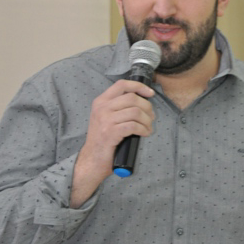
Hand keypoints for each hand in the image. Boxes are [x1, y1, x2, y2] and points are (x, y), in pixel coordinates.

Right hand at [71, 80, 154, 207]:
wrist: (91, 159)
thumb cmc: (102, 139)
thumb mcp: (105, 117)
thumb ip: (118, 107)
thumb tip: (142, 100)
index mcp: (101, 101)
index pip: (122, 84)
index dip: (139, 86)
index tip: (150, 93)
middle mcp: (102, 108)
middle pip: (132, 98)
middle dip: (147, 107)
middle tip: (151, 117)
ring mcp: (105, 120)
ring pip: (135, 112)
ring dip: (147, 120)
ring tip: (148, 127)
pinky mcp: (110, 133)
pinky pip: (133, 126)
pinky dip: (143, 129)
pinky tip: (145, 133)